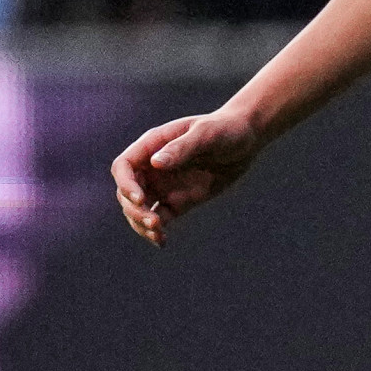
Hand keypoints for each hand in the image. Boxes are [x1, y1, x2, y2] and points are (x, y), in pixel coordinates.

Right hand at [109, 105, 263, 243]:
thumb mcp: (206, 135)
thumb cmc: (225, 129)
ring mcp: (163, 185)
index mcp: (152, 146)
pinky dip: (156, 231)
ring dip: (142, 224)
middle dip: (134, 209)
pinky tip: (161, 241)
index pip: (124, 167)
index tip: (140, 199)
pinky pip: (159, 218)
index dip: (126, 184)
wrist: (247, 140)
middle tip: (154, 222)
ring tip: (158, 235)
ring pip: (139, 209)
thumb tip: (155, 163)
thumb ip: (182, 148)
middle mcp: (152, 167)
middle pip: (127, 192)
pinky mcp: (178, 200)